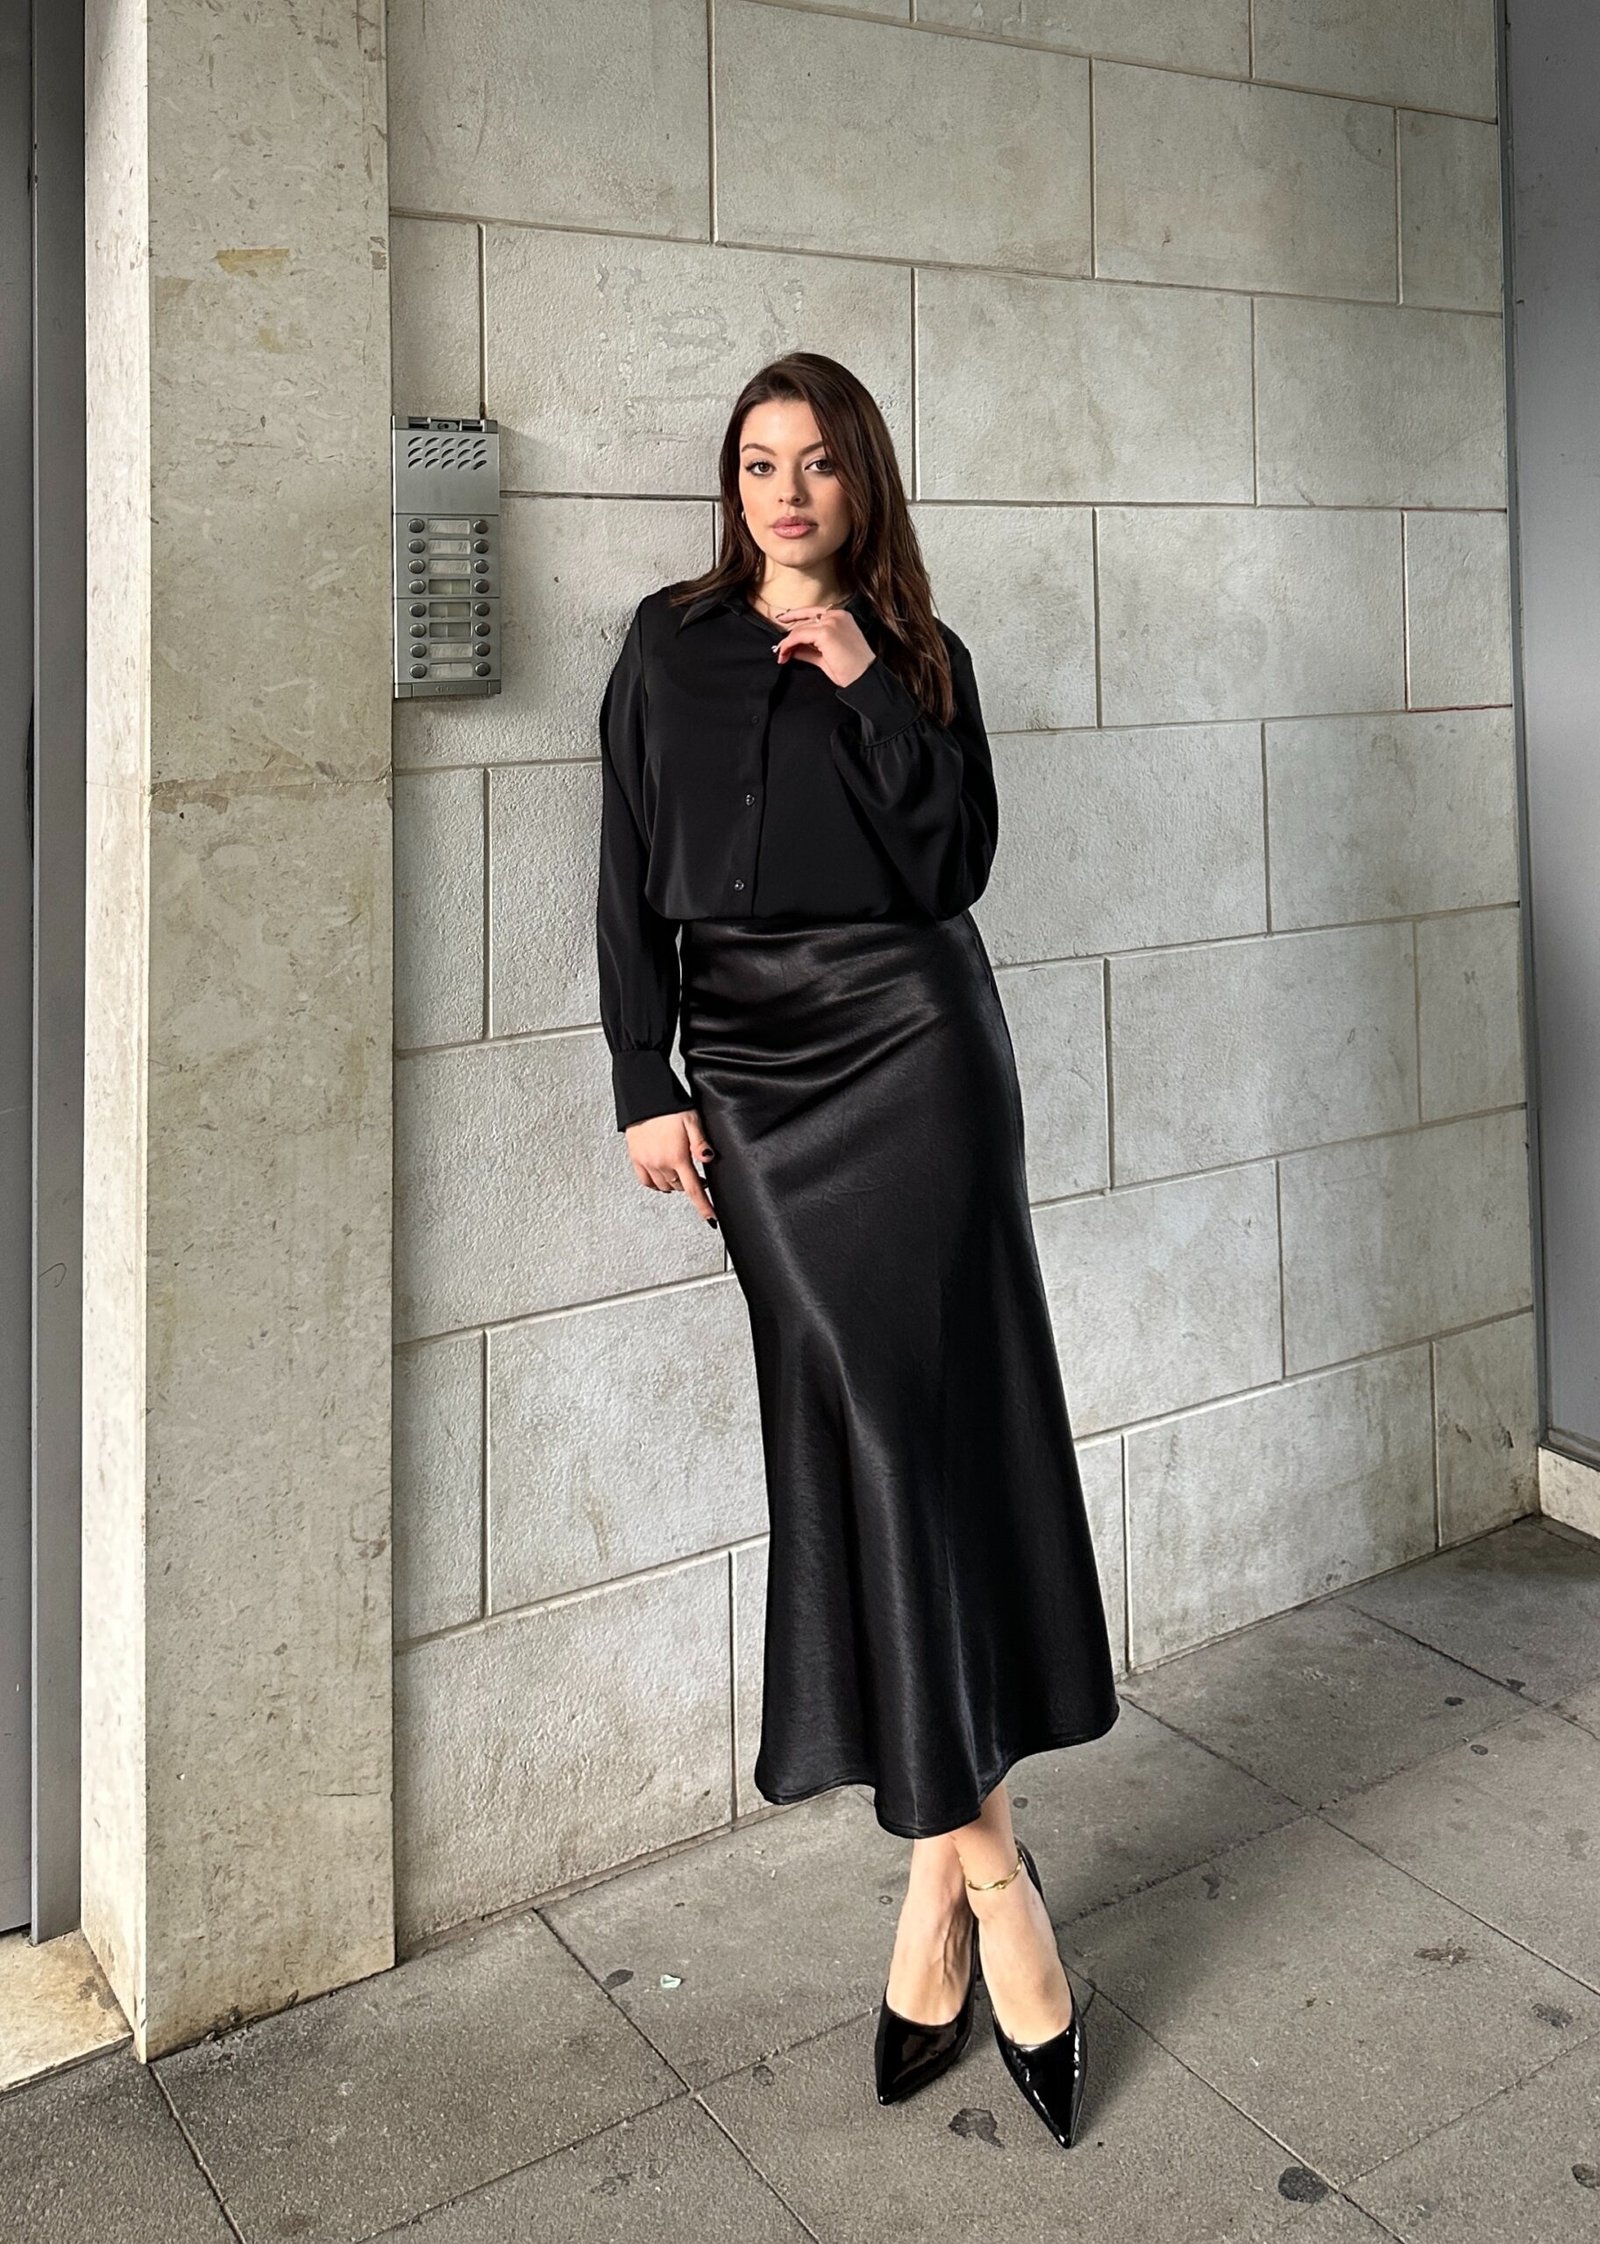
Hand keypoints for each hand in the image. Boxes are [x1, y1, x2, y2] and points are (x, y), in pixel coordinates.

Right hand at [624, 1107, 717, 1225]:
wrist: (643, 1098)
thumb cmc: (669, 1107)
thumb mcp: (692, 1120)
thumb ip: (701, 1142)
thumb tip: (708, 1159)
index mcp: (678, 1157)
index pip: (694, 1189)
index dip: (704, 1207)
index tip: (712, 1219)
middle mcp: (661, 1163)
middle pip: (680, 1187)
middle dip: (691, 1185)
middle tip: (697, 1176)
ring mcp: (647, 1162)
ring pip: (664, 1187)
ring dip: (675, 1184)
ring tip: (680, 1173)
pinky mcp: (636, 1158)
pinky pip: (646, 1182)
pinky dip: (656, 1184)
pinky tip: (662, 1177)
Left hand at [770, 603, 875, 689]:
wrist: (865, 678)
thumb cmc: (852, 670)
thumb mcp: (827, 657)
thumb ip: (809, 650)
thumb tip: (793, 649)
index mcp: (841, 617)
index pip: (812, 612)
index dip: (795, 615)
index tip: (782, 619)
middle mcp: (837, 615)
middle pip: (804, 622)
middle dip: (789, 637)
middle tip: (780, 650)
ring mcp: (831, 622)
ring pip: (799, 629)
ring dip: (787, 643)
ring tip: (782, 656)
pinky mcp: (825, 632)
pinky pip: (798, 636)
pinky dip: (788, 645)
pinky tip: (785, 655)